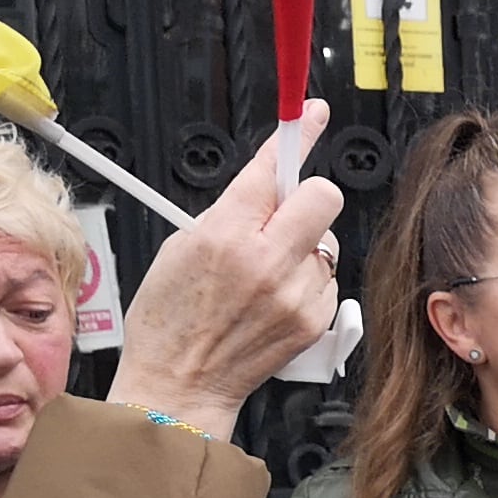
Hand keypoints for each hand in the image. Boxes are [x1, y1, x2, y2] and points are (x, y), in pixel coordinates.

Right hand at [107, 102, 348, 437]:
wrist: (180, 383)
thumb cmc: (171, 319)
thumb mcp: (182, 245)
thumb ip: (229, 211)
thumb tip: (266, 184)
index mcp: (226, 235)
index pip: (274, 169)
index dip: (297, 136)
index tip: (310, 115)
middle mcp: (267, 262)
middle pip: (323, 197)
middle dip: (307, 196)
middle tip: (285, 214)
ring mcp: (295, 294)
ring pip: (327, 241)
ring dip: (303, 247)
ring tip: (266, 273)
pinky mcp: (313, 320)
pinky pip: (327, 280)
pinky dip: (306, 282)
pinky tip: (276, 299)